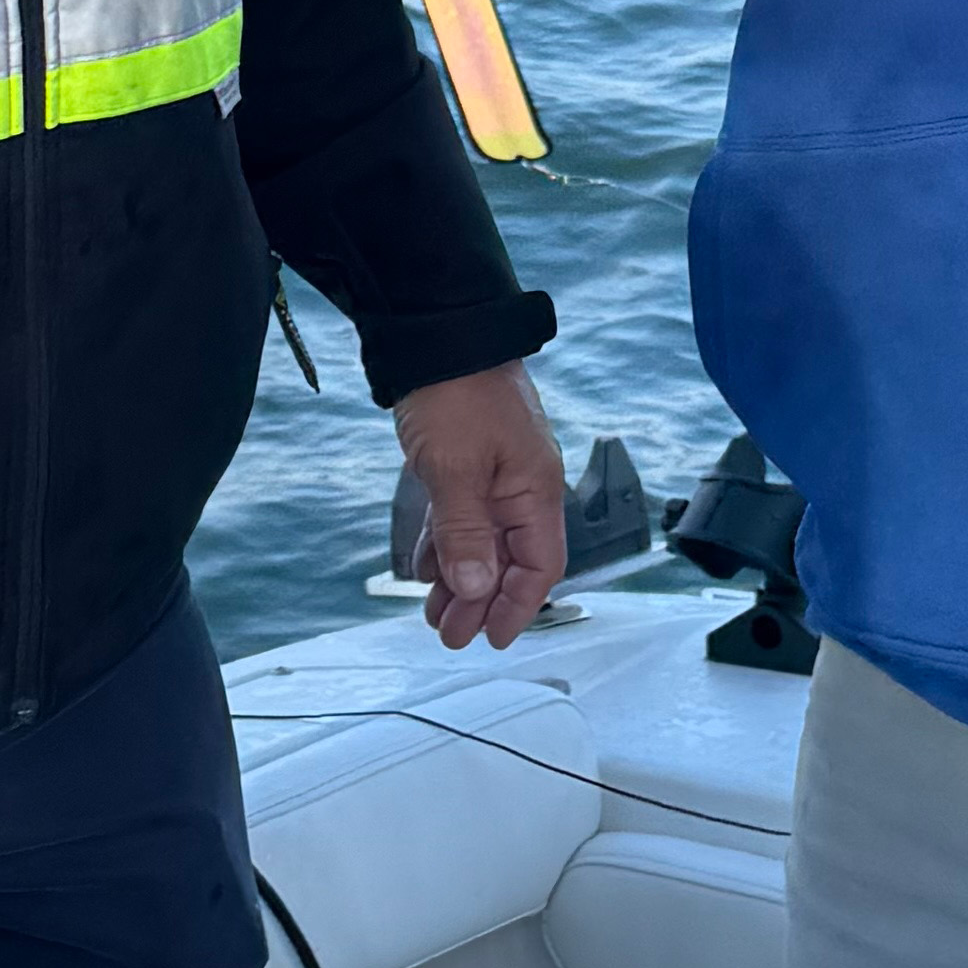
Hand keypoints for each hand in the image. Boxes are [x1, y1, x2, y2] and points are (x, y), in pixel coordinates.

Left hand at [396, 363, 567, 651]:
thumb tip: (477, 588)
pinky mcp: (465, 461)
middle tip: (449, 634)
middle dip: (480, 601)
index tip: (490, 637)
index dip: (517, 606)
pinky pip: (461, 517)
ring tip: (433, 611)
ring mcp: (494, 473)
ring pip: (482, 541)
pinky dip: (446, 545)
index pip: (539, 565)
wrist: (436, 330)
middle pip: (509, 559)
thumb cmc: (457, 389)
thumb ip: (466, 532)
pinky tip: (427, 568)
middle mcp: (521, 485)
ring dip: (460, 579)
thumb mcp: (457, 468)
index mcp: (534, 488)